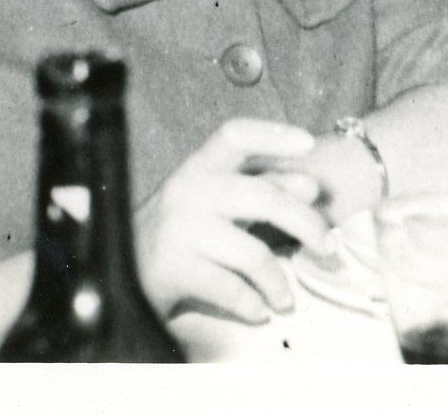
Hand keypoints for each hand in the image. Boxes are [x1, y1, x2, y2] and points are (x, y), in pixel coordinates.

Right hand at [132, 117, 327, 323]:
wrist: (119, 269)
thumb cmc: (178, 233)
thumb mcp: (215, 203)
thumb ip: (260, 190)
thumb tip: (309, 186)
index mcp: (197, 168)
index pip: (235, 136)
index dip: (273, 135)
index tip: (308, 145)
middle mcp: (188, 191)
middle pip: (261, 196)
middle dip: (305, 223)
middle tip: (328, 248)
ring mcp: (180, 230)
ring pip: (252, 253)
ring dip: (279, 282)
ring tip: (285, 299)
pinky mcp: (175, 269)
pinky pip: (231, 289)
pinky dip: (252, 305)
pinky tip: (258, 311)